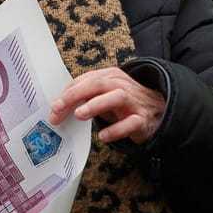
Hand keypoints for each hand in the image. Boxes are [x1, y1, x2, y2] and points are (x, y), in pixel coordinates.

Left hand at [50, 66, 166, 144]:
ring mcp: (134, 102)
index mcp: (111, 77)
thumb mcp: (105, 95)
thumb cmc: (125, 103)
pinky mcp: (143, 119)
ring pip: (116, 97)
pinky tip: (103, 136)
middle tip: (58, 108)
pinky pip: (131, 123)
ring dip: (96, 104)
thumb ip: (85, 97)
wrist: (159, 111)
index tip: (54, 107)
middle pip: (98, 84)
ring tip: (80, 115)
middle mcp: (122, 86)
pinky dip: (116, 129)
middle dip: (76, 95)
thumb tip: (58, 107)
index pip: (86, 80)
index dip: (68, 93)